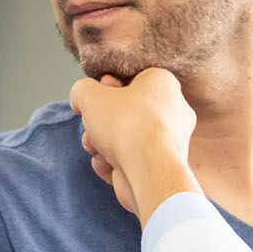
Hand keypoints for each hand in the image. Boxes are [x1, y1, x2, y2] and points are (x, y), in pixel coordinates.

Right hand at [69, 69, 201, 223]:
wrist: (149, 171)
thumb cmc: (127, 125)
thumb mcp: (90, 95)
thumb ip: (82, 90)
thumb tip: (80, 99)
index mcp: (163, 84)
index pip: (130, 80)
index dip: (105, 87)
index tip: (93, 96)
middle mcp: (172, 111)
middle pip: (124, 112)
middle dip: (100, 121)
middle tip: (91, 124)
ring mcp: (167, 142)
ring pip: (124, 138)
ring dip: (101, 143)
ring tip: (94, 146)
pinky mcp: (159, 167)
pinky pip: (129, 160)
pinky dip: (112, 162)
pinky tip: (105, 163)